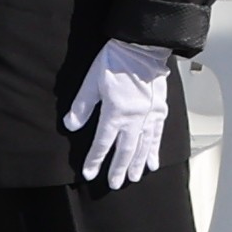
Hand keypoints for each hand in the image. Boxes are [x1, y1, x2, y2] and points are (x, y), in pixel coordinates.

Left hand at [64, 39, 172, 189]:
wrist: (143, 46)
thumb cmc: (116, 61)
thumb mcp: (92, 81)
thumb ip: (82, 106)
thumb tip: (70, 125)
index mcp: (116, 112)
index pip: (102, 142)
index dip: (94, 160)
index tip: (89, 174)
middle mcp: (135, 118)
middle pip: (125, 150)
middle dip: (118, 169)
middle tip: (114, 184)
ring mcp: (150, 116)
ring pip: (143, 146)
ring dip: (137, 164)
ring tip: (133, 178)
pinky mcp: (160, 110)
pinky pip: (158, 136)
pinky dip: (155, 151)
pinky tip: (153, 162)